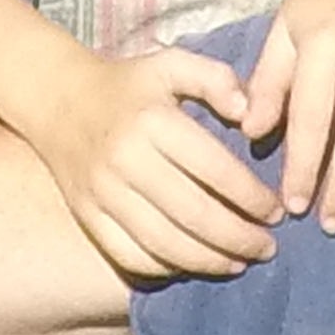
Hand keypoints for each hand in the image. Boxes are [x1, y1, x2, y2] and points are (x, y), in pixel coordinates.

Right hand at [23, 45, 276, 283]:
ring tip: (240, 263)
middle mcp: (126, 159)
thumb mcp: (172, 65)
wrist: (58, 101)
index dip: (252, 197)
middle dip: (239, 238)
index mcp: (153, 121)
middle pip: (193, 213)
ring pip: (163, 242)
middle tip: (268, 247)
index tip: (277, 212)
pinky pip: (129, 255)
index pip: (215, 169)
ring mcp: (102, 192)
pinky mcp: (87, 216)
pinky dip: (166, 268)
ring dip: (209, 260)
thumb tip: (248, 112)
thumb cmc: (129, 85)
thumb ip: (215, 79)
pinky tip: (194, 264)